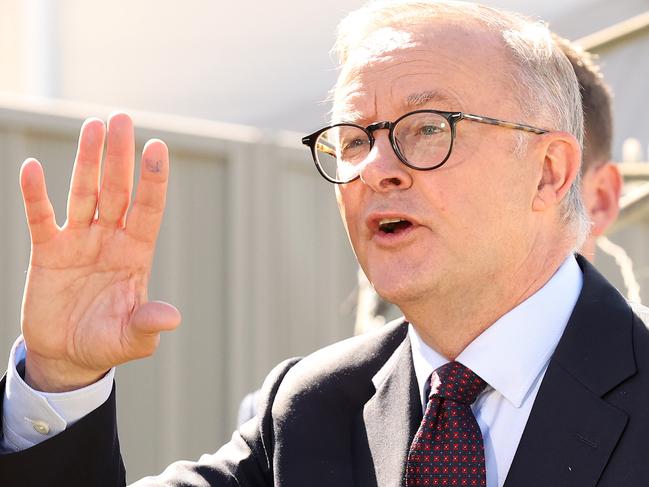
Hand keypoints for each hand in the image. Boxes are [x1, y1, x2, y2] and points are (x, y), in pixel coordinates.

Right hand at [20, 113, 180, 391]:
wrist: (68, 354)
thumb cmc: (106, 343)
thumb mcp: (131, 340)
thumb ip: (147, 325)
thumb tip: (171, 317)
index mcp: (136, 253)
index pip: (149, 209)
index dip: (153, 180)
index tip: (157, 147)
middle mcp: (110, 239)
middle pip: (117, 190)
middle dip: (120, 156)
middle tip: (122, 118)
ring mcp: (79, 241)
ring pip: (84, 192)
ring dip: (86, 161)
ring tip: (92, 126)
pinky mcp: (47, 251)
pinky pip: (41, 217)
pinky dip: (36, 195)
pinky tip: (32, 168)